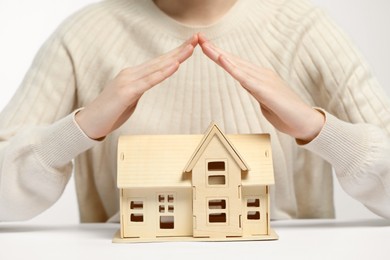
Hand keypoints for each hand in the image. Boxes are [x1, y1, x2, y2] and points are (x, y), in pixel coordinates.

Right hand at [76, 35, 198, 139]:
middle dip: (179, 50)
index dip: (175, 53)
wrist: (89, 123)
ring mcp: (127, 81)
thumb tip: (149, 84)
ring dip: (175, 57)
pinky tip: (174, 66)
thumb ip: (140, 89)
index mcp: (133, 75)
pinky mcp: (125, 92)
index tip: (190, 46)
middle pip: (160, 60)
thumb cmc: (110, 112)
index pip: (158, 63)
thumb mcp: (130, 98)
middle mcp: (131, 74)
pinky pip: (148, 82)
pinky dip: (162, 73)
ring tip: (191, 48)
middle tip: (196, 38)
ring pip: (156, 68)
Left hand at [198, 33, 323, 142]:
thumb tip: (246, 84)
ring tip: (205, 45)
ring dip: (220, 55)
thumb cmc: (285, 114)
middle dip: (215, 50)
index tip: (206, 47)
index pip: (236, 64)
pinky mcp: (266, 90)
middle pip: (234, 61)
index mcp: (259, 78)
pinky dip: (233, 68)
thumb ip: (255, 91)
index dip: (220, 55)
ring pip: (237, 66)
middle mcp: (261, 75)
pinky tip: (222, 59)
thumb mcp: (264, 101)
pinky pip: (246, 78)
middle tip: (200, 39)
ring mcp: (264, 81)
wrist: (305, 123)